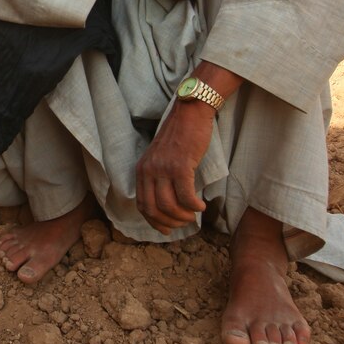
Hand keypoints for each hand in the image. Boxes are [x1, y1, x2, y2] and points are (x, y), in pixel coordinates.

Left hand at [135, 101, 212, 233]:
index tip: (166, 230)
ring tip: (194, 215)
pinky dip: (194, 206)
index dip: (154, 222)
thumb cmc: (180, 136)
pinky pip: (185, 196)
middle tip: (184, 223)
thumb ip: (159, 177)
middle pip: (154, 209)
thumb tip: (167, 204)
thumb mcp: (161, 157)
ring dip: (183, 217)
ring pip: (169, 206)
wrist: (190, 113)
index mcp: (142, 169)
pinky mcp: (180, 166)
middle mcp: (148, 170)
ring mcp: (163, 168)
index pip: (142, 205)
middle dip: (169, 223)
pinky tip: (201, 206)